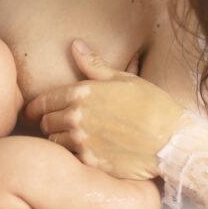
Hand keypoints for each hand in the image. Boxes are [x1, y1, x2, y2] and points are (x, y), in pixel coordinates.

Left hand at [23, 39, 185, 179]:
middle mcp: (77, 118)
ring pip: (54, 143)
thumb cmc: (153, 106)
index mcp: (83, 93)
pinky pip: (70, 160)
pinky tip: (85, 154)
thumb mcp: (125, 79)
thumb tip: (75, 45)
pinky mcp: (91, 164)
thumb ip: (94, 65)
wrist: (172, 141)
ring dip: (60, 141)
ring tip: (71, 140)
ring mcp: (82, 142)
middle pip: (45, 123)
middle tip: (56, 126)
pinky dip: (73, 157)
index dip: (36, 107)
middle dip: (49, 123)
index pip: (43, 101)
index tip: (35, 112)